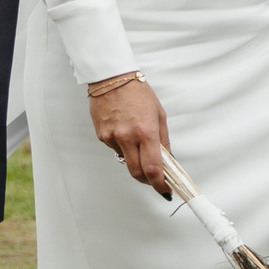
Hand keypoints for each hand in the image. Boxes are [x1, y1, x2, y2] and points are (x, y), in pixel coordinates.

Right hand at [89, 76, 171, 196]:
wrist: (112, 79)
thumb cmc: (138, 93)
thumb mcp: (159, 115)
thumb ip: (163, 140)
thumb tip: (167, 160)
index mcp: (146, 132)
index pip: (153, 168)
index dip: (159, 184)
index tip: (165, 190)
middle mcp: (127, 137)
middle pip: (137, 173)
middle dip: (147, 180)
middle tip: (154, 179)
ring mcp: (112, 138)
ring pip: (125, 160)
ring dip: (135, 159)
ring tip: (137, 139)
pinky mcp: (102, 136)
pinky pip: (115, 149)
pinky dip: (123, 146)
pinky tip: (125, 130)